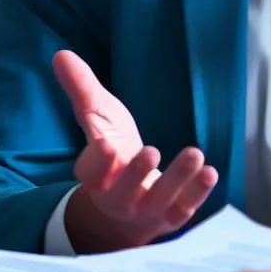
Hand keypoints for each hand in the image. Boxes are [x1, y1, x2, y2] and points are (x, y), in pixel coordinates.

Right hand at [52, 50, 217, 252]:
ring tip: (194, 154)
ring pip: (160, 201)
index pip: (91, 172)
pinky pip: (185, 207)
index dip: (98, 162)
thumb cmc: (113, 152)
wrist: (130, 202)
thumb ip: (81, 89)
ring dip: (177, 179)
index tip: (107, 146)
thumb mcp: (98, 118)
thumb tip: (61, 55)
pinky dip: (197, 193)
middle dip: (136, 174)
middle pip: (123, 192)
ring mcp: (146, 211)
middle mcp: (117, 199)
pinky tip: (209, 172)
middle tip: (151, 152)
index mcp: (94, 176)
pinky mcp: (172, 216)